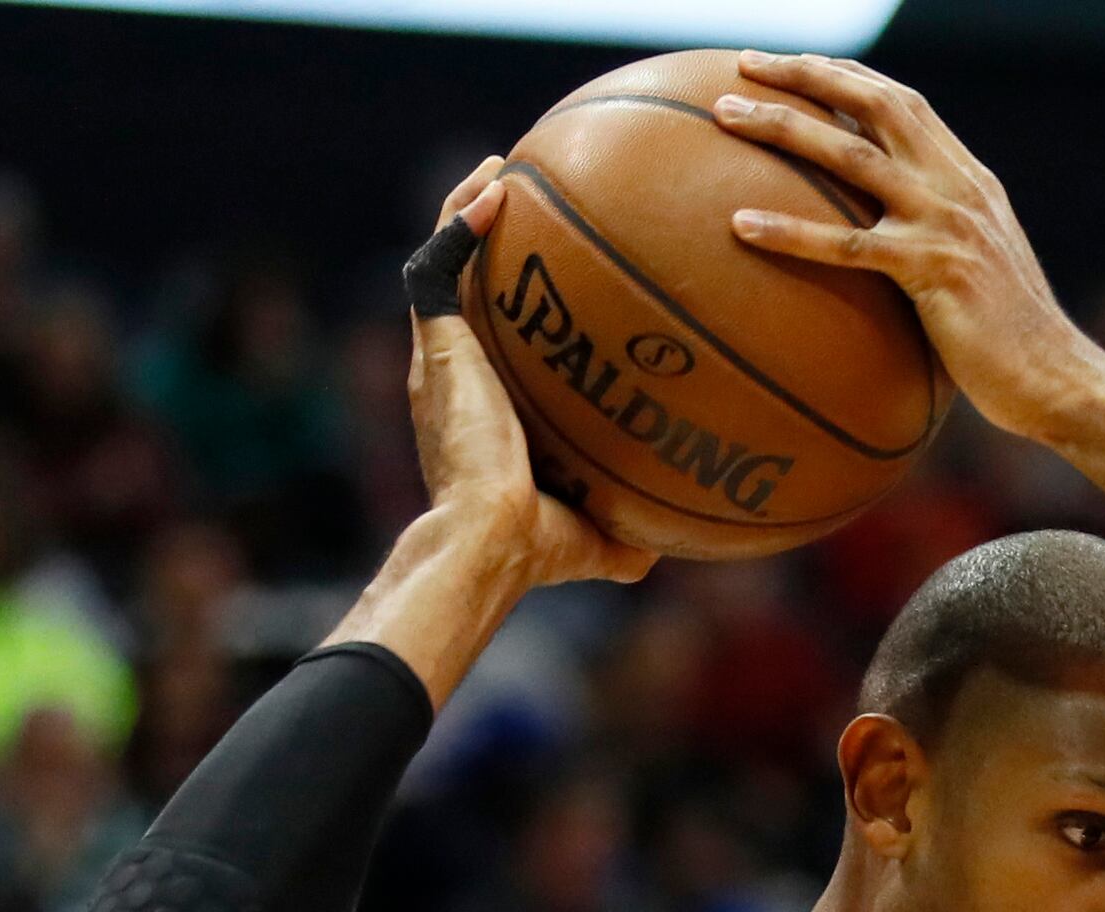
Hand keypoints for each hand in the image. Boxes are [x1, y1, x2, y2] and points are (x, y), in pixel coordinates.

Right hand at [403, 157, 654, 589]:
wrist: (489, 542)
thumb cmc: (534, 551)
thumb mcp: (596, 539)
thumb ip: (626, 533)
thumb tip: (667, 548)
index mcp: (484, 405)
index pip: (493, 338)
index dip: (512, 303)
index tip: (552, 276)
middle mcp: (456, 371)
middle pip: (464, 285)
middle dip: (487, 239)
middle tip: (525, 198)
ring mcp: (442, 355)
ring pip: (442, 260)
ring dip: (467, 210)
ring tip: (502, 169)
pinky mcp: (437, 346)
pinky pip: (438, 266)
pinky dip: (461, 224)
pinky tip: (496, 189)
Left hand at [707, 52, 1104, 446]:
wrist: (1060, 379)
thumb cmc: (1013, 343)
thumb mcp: (981, 270)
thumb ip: (940, 240)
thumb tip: (886, 249)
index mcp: (969, 180)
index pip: (903, 103)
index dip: (846, 75)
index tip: (795, 65)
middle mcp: (958, 187)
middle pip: (874, 104)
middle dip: (806, 74)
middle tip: (743, 66)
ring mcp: (946, 224)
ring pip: (850, 155)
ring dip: (782, 125)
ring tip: (725, 116)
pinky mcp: (932, 270)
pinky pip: (846, 244)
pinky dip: (789, 232)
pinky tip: (738, 226)